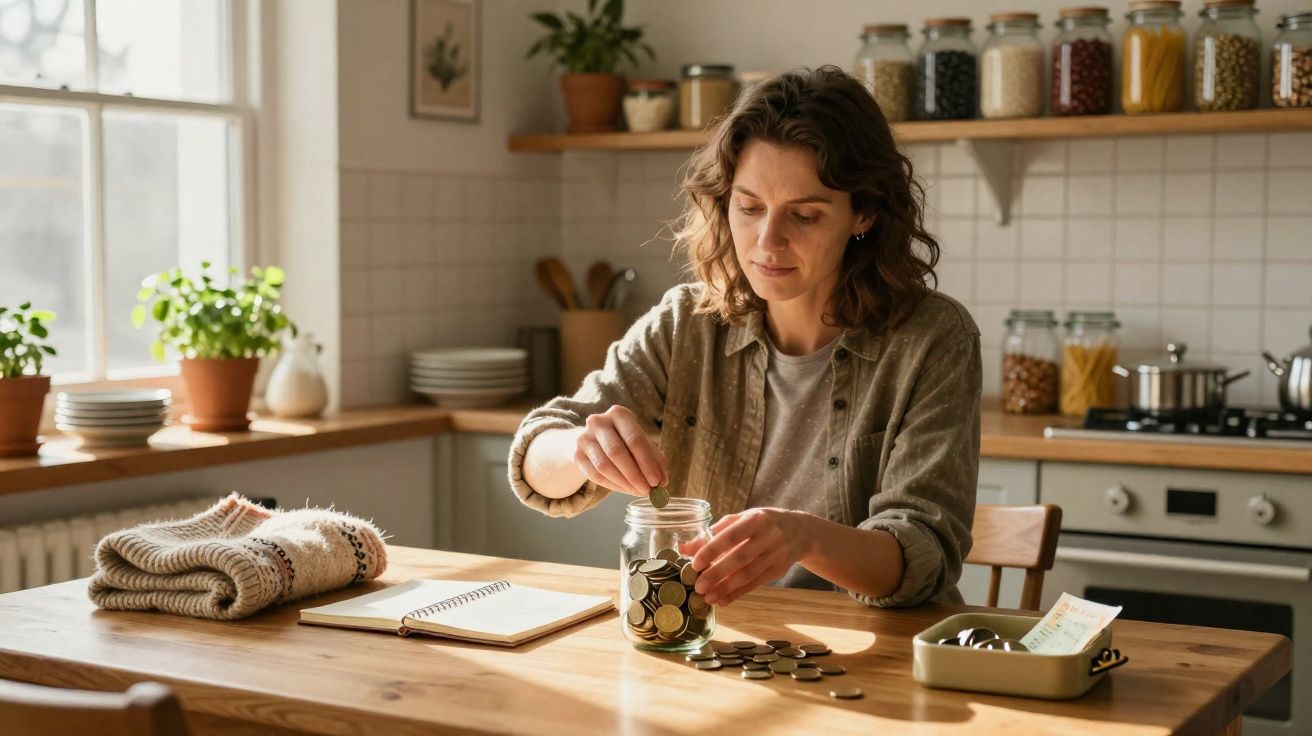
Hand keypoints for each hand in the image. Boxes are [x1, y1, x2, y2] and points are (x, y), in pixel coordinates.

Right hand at [573, 405, 668, 496]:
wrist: (593, 441)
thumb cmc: (624, 441)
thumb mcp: (642, 444)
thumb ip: (655, 460)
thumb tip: (662, 482)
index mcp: (619, 414)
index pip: (635, 439)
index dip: (647, 462)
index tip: (657, 481)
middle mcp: (598, 422)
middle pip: (617, 452)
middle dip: (635, 474)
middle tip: (648, 491)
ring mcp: (584, 438)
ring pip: (604, 466)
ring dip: (624, 483)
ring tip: (638, 491)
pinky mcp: (577, 455)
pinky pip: (595, 475)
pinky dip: (613, 486)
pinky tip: (625, 490)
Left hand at [680, 508, 813, 606]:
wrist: (801, 531)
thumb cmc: (763, 523)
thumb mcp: (743, 519)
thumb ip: (715, 531)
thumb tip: (685, 548)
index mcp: (756, 519)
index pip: (732, 535)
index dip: (713, 549)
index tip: (695, 563)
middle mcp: (769, 537)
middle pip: (740, 558)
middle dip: (717, 573)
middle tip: (698, 586)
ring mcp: (776, 555)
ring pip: (748, 575)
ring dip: (726, 588)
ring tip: (707, 597)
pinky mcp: (779, 571)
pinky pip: (755, 584)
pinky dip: (738, 594)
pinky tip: (722, 600)